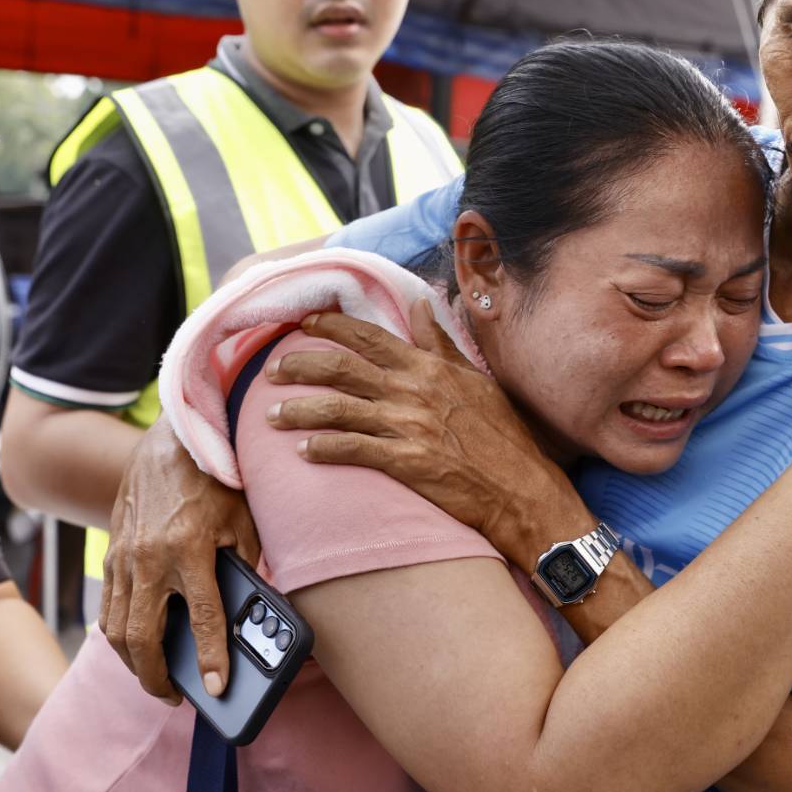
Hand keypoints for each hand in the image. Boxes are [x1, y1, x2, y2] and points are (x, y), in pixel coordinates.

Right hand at [100, 415, 260, 702]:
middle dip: (154, 677)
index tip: (217, 689)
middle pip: (141, 638)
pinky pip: (108, 607)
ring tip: (156, 679)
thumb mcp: (244, 520)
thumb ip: (247, 566)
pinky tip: (136, 646)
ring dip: (132, 662)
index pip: (201, 619)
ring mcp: (123, 557)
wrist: (172, 440)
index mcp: (189, 548)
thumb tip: (252, 611)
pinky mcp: (111, 552)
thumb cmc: (217, 480)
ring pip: (115, 629)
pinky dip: (119, 634)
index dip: (210, 659)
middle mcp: (149, 557)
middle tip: (174, 696)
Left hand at [264, 301, 575, 542]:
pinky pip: (352, 449)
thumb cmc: (503, 436)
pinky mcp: (405, 462)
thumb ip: (440, 344)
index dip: (332, 327)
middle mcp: (413, 390)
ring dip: (298, 409)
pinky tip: (303, 451)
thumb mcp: (476, 379)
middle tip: (273, 369)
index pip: (370, 337)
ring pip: (337, 408)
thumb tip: (420, 304)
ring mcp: (408, 426)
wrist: (521, 487)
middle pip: (341, 368)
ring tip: (271, 415)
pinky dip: (322, 448)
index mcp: (428, 367)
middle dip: (299, 364)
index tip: (305, 323)